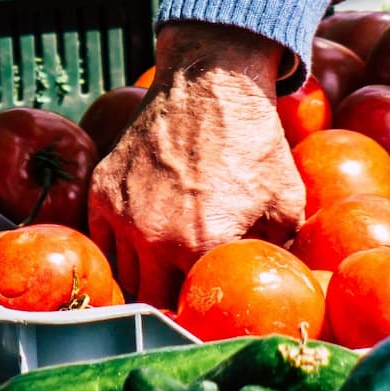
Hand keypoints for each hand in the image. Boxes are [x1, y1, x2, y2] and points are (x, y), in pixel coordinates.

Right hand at [89, 24, 306, 306]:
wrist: (211, 83)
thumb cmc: (254, 140)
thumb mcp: (287, 201)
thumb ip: (277, 249)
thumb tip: (271, 275)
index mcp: (201, 246)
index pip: (194, 303)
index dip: (202, 308)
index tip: (208, 308)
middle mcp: (154, 238)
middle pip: (153, 299)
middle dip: (170, 300)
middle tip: (184, 293)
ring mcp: (121, 214)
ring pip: (124, 273)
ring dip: (142, 277)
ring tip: (163, 270)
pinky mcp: (102, 191)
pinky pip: (102, 239)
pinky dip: (118, 247)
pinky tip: (140, 241)